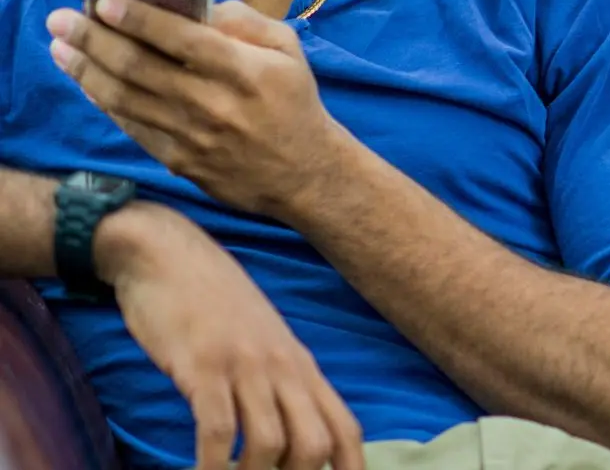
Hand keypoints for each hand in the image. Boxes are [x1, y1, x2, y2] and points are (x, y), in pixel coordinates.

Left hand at [47, 0, 353, 219]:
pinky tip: (88, 83)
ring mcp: (193, 136)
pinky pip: (133, 127)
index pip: (182, 39)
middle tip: (61, 19)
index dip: (140, 19)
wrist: (305, 173)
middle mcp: (214, 103)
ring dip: (87, 71)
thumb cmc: (294, 102)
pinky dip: (105, 103)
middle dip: (95, 40)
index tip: (104, 2)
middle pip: (141, 67)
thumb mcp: (288, 50)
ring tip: (61, 48)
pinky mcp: (179, 160)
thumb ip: (245, 21)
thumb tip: (198, 6)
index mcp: (244, 70)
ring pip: (127, 98)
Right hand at [97, 206, 362, 469]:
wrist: (167, 253)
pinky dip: (212, 464)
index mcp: (301, 366)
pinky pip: (219, 429)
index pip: (345, 428)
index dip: (350, 468)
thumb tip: (290, 430)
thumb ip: (280, 381)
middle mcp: (283, 368)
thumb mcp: (261, 342)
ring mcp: (245, 366)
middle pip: (315, 444)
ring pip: (271, 443)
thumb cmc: (211, 304)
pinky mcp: (203, 365)